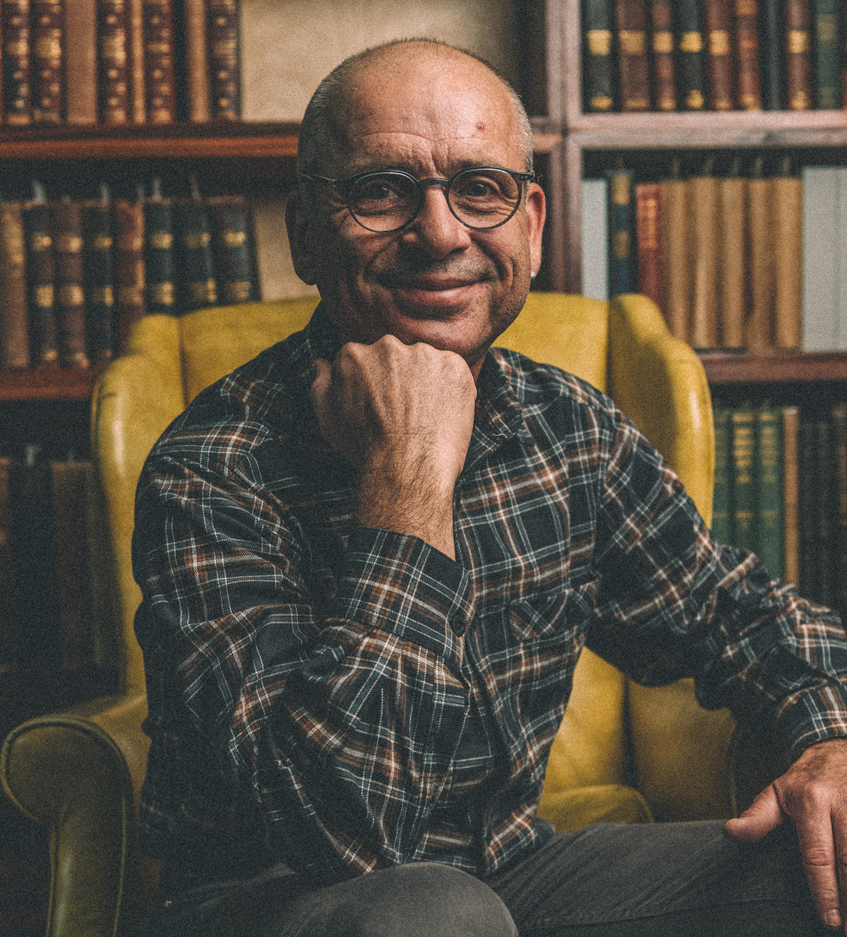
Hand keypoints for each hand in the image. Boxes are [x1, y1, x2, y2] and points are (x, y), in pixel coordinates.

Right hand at [310, 335, 476, 557]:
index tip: (380, 405)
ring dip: (426, 381)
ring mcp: (424, 354)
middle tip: (404, 412)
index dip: (374, 384)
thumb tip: (320, 362)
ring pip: (426, 362)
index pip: (365, 359)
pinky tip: (442, 414)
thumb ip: (321, 383)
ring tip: (424, 416)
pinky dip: (451, 388)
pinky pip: (454, 371)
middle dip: (399, 378)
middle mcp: (388, 346)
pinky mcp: (454, 366)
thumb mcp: (328, 417)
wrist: (406, 467)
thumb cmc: (364, 447)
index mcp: (353, 354)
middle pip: (395, 357)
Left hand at [725, 737, 846, 931]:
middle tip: (846, 930)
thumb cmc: (803, 782)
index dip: (825, 891)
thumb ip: (757, 817)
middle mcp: (843, 803)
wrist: (836, 750)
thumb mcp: (776, 794)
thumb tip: (730, 832)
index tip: (828, 922)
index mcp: (812, 801)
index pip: (818, 855)